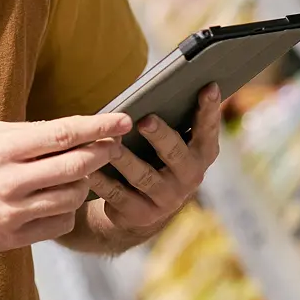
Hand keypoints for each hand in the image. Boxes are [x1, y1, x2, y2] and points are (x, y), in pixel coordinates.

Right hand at [0, 114, 129, 257]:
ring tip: (77, 176)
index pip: (63, 134)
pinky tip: (56, 202)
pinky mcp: (11, 239)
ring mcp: (11, 213)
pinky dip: (66, 212)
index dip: (98, 127)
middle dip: (102, 155)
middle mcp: (9, 181)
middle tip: (114, 147)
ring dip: (83, 185)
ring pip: (71, 198)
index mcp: (4, 148)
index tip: (123, 121)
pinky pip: (58, 225)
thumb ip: (28, 134)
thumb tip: (73, 130)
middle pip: (75, 167)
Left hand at [87, 84, 222, 234]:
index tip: (209, 86)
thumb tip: (160, 84)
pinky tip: (90, 168)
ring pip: (144, 176)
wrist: (141, 208)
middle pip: (175, 153)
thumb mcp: (170, 140)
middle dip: (160, 136)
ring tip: (112, 143)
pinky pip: (119, 195)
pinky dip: (103, 181)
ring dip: (126, 159)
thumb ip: (171, 118)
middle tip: (146, 120)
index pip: (208, 129)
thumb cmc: (156, 157)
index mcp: (201, 153)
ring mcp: (166, 198)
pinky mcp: (141, 214)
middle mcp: (189, 177)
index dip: (210, 109)